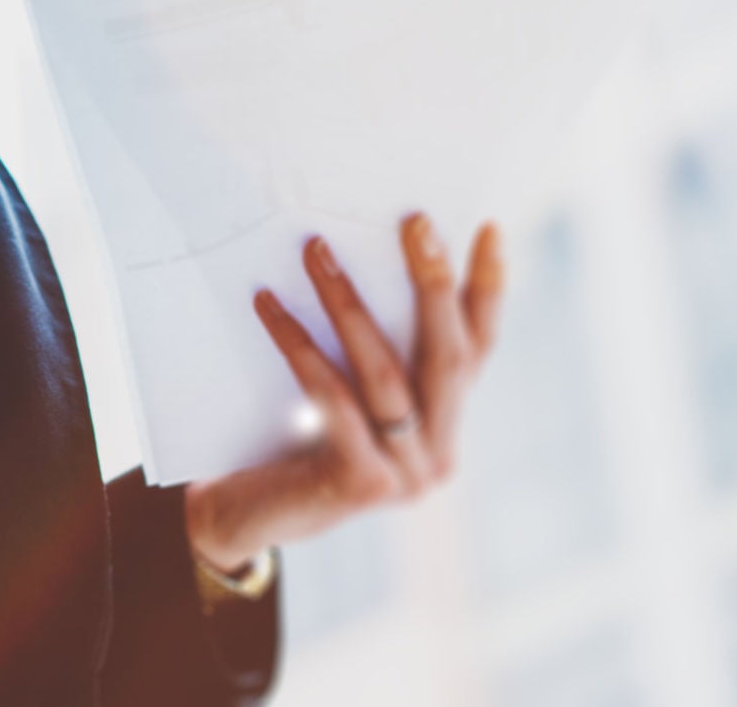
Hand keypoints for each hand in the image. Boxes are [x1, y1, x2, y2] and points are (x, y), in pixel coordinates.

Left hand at [184, 216, 505, 575]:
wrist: (249, 514)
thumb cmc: (295, 437)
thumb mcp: (345, 392)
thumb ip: (371, 349)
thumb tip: (353, 249)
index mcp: (445, 424)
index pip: (478, 348)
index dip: (487, 290)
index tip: (487, 228)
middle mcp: (439, 452)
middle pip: (447, 357)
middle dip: (433, 283)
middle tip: (415, 222)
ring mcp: (407, 475)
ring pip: (384, 372)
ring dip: (348, 302)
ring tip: (316, 248)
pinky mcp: (363, 485)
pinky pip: (331, 398)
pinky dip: (299, 344)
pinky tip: (269, 304)